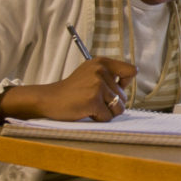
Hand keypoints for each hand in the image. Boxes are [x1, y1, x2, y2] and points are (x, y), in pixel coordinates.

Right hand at [0, 57, 136, 122]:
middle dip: (111, 103)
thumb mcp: (91, 73)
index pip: (131, 71)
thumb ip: (110, 75)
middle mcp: (101, 71)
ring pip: (118, 107)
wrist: (49, 99)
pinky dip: (99, 118)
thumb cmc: (72, 90)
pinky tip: (86, 111)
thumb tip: (131, 78)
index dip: (125, 83)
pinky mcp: (93, 100)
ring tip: (90, 105)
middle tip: (92, 99)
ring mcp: (97, 85)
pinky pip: (108, 117)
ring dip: (106, 112)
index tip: (114, 87)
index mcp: (102, 62)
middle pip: (124, 96)